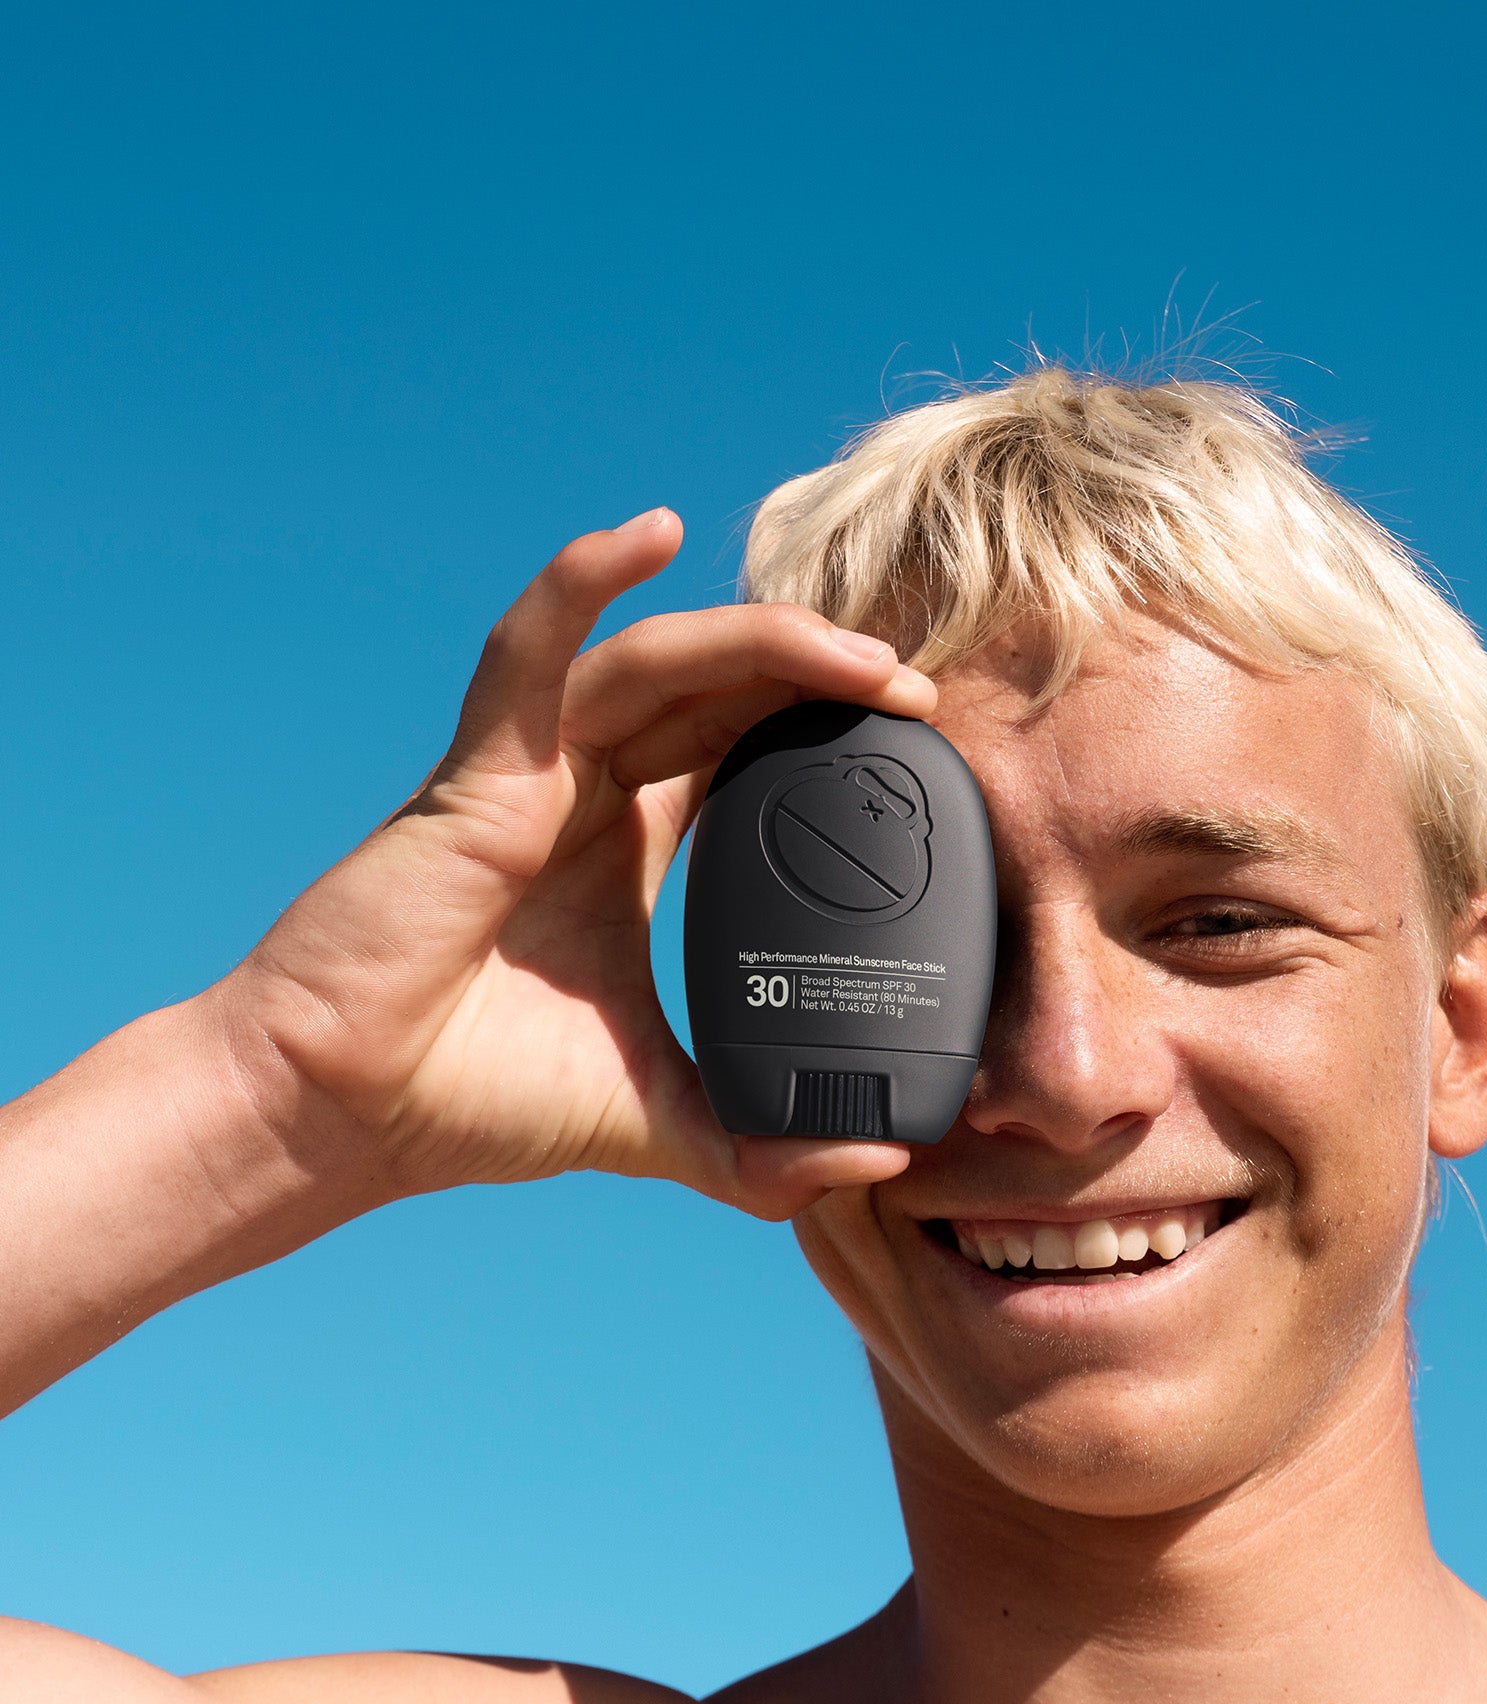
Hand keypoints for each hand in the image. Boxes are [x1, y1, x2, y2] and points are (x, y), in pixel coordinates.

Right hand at [215, 512, 933, 1218]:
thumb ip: (763, 1154)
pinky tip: (647, 534)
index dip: (824, 729)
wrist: (350, 1114)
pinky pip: (531, 652)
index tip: (917, 750)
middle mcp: (585, 790)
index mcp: (627, 846)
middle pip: (720, 690)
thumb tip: (879, 1169)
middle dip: (822, 677)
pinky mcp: (475, 774)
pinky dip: (581, 583)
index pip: (741, 751)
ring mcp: (530, 770)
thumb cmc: (476, 1100)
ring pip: (659, 663)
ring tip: (864, 661)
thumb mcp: (662, 1123)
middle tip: (919, 698)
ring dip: (762, 642)